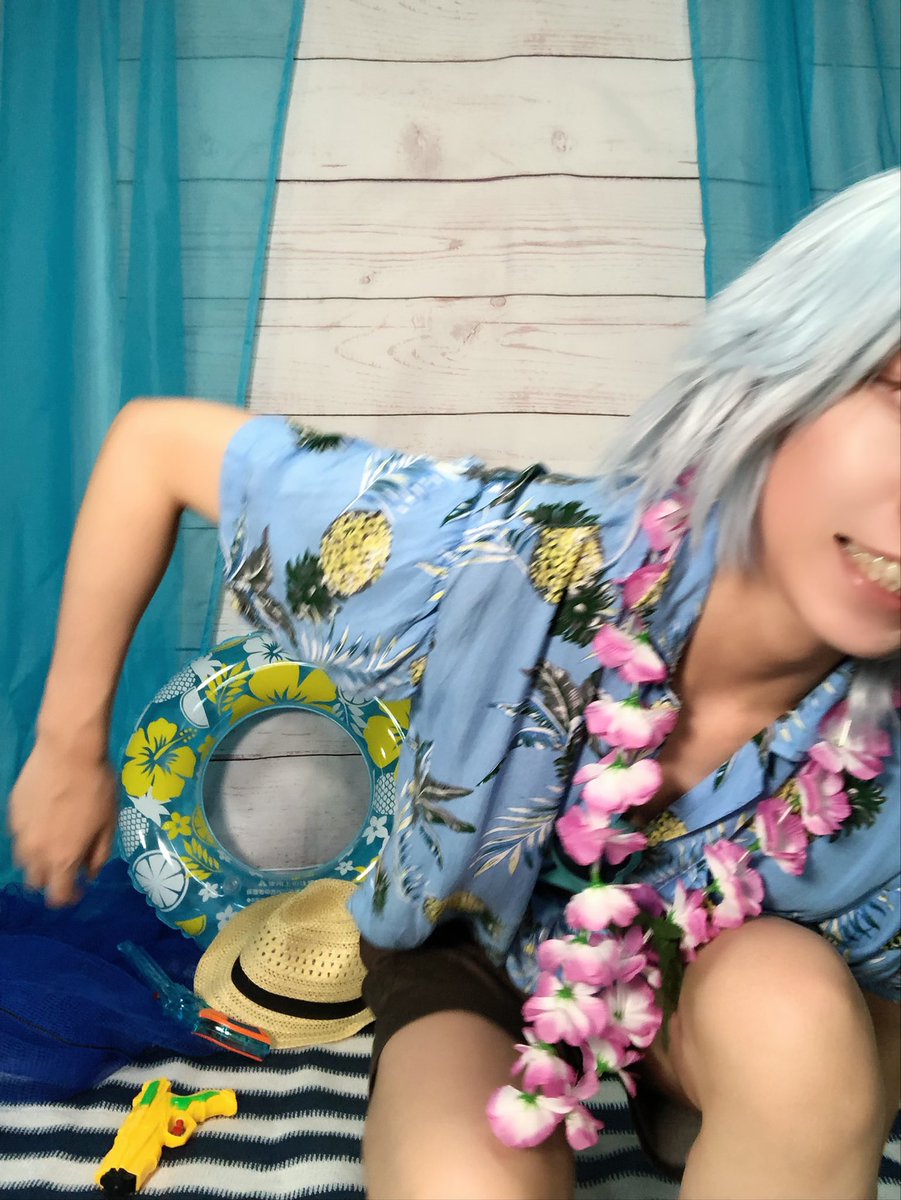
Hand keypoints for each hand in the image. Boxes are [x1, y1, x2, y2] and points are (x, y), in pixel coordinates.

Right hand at [8, 736, 117, 906]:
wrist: (68, 751)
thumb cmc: (96, 787)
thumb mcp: (109, 822)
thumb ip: (99, 853)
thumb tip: (90, 873)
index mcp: (63, 858)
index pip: (59, 895)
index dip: (70, 897)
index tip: (80, 888)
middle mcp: (36, 851)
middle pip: (36, 883)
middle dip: (52, 880)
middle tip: (68, 865)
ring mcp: (20, 832)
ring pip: (24, 861)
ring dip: (39, 861)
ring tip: (56, 843)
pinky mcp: (13, 813)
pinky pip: (19, 837)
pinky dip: (31, 838)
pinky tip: (46, 821)